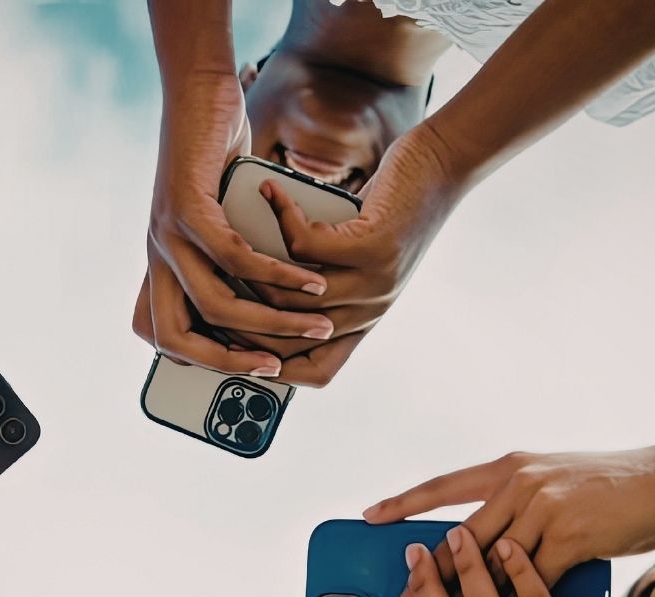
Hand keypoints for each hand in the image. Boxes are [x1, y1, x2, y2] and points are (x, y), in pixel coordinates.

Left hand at [137, 72, 331, 380]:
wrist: (200, 95)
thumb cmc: (216, 158)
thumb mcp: (220, 221)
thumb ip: (229, 260)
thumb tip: (265, 304)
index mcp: (161, 266)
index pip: (162, 336)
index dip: (198, 361)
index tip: (244, 368)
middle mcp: (156, 257)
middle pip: (174, 338)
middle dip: (228, 362)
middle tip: (276, 369)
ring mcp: (167, 234)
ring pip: (214, 304)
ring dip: (270, 322)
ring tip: (316, 322)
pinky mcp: (187, 208)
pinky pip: (234, 258)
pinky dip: (277, 274)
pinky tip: (309, 279)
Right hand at [249, 120, 473, 386]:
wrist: (444, 166)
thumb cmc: (394, 206)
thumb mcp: (356, 255)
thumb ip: (320, 279)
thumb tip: (260, 287)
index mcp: (364, 320)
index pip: (315, 372)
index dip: (269, 366)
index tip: (231, 344)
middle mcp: (370, 311)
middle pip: (291, 334)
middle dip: (243, 315)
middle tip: (210, 284)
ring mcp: (374, 284)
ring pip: (291, 293)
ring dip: (254, 262)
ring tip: (232, 237)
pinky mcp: (373, 247)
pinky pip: (305, 246)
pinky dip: (280, 217)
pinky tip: (271, 192)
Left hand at [366, 446, 654, 596]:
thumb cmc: (618, 488)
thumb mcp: (556, 483)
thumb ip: (519, 508)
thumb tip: (487, 546)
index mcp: (509, 468)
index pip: (444, 485)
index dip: (405, 502)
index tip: (370, 516)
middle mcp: (518, 484)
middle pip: (457, 539)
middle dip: (423, 578)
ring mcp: (542, 510)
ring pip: (486, 568)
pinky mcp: (569, 539)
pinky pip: (529, 586)